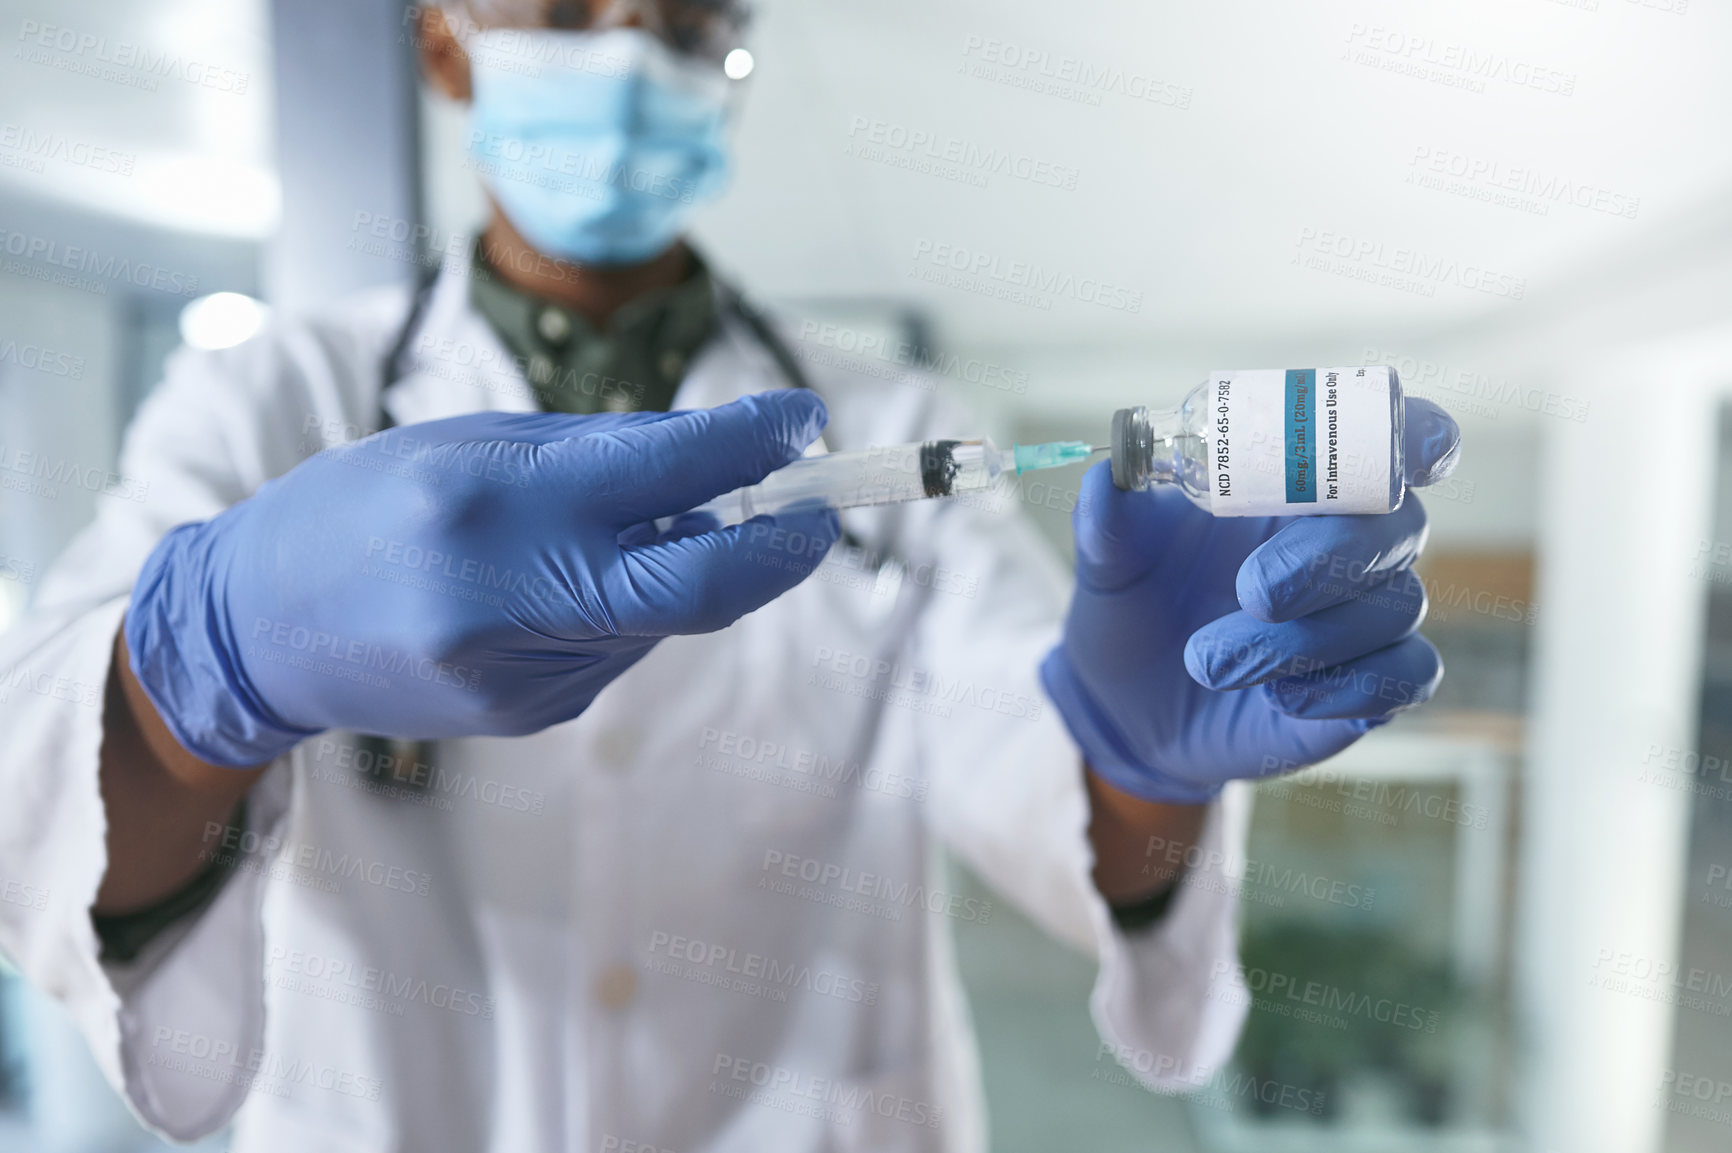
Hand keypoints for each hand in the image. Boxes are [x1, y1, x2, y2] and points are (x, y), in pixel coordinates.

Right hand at [126, 392, 839, 766]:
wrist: (259, 630)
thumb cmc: (364, 508)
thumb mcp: (473, 442)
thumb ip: (602, 452)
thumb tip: (724, 457)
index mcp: (491, 502)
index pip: (665, 473)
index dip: (752, 443)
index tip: (801, 420)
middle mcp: (511, 596)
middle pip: (701, 586)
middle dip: (780, 550)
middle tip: (818, 514)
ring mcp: (523, 672)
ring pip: (661, 613)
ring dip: (676, 567)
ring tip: (606, 533)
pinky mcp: (531, 714)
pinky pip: (620, 647)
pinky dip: (623, 606)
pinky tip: (554, 588)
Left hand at [1040, 399, 1461, 804]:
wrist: (1125, 700)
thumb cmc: (1134, 605)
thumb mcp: (1110, 561)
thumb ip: (1111, 517)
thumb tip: (1108, 477)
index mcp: (1297, 483)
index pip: (1388, 438)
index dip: (1416, 436)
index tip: (1411, 457)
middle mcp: (1348, 542)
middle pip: (1401, 525)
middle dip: (1330, 557)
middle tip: (1254, 593)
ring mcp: (1365, 615)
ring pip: (1396, 607)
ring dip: (1304, 638)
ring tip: (1210, 661)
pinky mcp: (1369, 685)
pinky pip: (1407, 676)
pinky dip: (1347, 686)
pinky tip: (1277, 697)